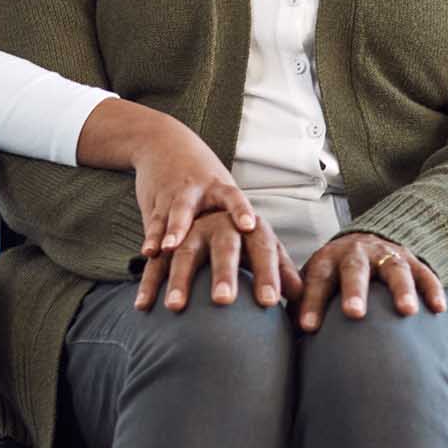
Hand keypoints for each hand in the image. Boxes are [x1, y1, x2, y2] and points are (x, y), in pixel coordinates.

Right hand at [130, 114, 257, 258]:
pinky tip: (148, 252)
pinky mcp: (155, 202)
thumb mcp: (223, 188)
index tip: (249, 227)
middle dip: (204, 231)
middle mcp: (198, 192)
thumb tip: (263, 254)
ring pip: (174, 215)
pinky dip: (151, 237)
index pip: (234, 199)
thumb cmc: (202, 177)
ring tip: (167, 249)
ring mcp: (175, 196)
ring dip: (172, 232)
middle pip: (202, 213)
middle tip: (202, 248)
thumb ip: (237, 219)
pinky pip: (154, 221)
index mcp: (220, 189)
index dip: (242, 211)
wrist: (161, 142)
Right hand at [135, 208, 301, 312]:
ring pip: (184, 220)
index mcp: (242, 214)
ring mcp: (187, 198)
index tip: (270, 300)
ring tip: (172, 256)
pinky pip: (156, 221)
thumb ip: (271, 257)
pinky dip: (152, 237)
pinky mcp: (161, 200)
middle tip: (223, 300)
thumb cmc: (214, 195)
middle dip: (224, 271)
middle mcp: (217, 204)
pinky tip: (148, 254)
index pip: (261, 243)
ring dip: (178, 238)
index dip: (268, 271)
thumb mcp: (243, 219)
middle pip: (225, 240)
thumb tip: (299, 296)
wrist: (170, 147)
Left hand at [294, 233, 445, 331]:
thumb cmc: (333, 274)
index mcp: (328, 259)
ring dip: (401, 289)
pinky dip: (432, 289)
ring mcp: (386, 255)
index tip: (307, 327)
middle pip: (354, 269)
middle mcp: (356, 253)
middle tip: (354, 313)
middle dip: (355, 290)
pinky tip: (438, 309)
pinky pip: (425, 273)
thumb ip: (298, 305)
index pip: (317, 279)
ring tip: (407, 311)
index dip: (311, 302)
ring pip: (394, 269)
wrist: (365, 241)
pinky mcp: (412, 260)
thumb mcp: (313, 281)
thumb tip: (284, 337)